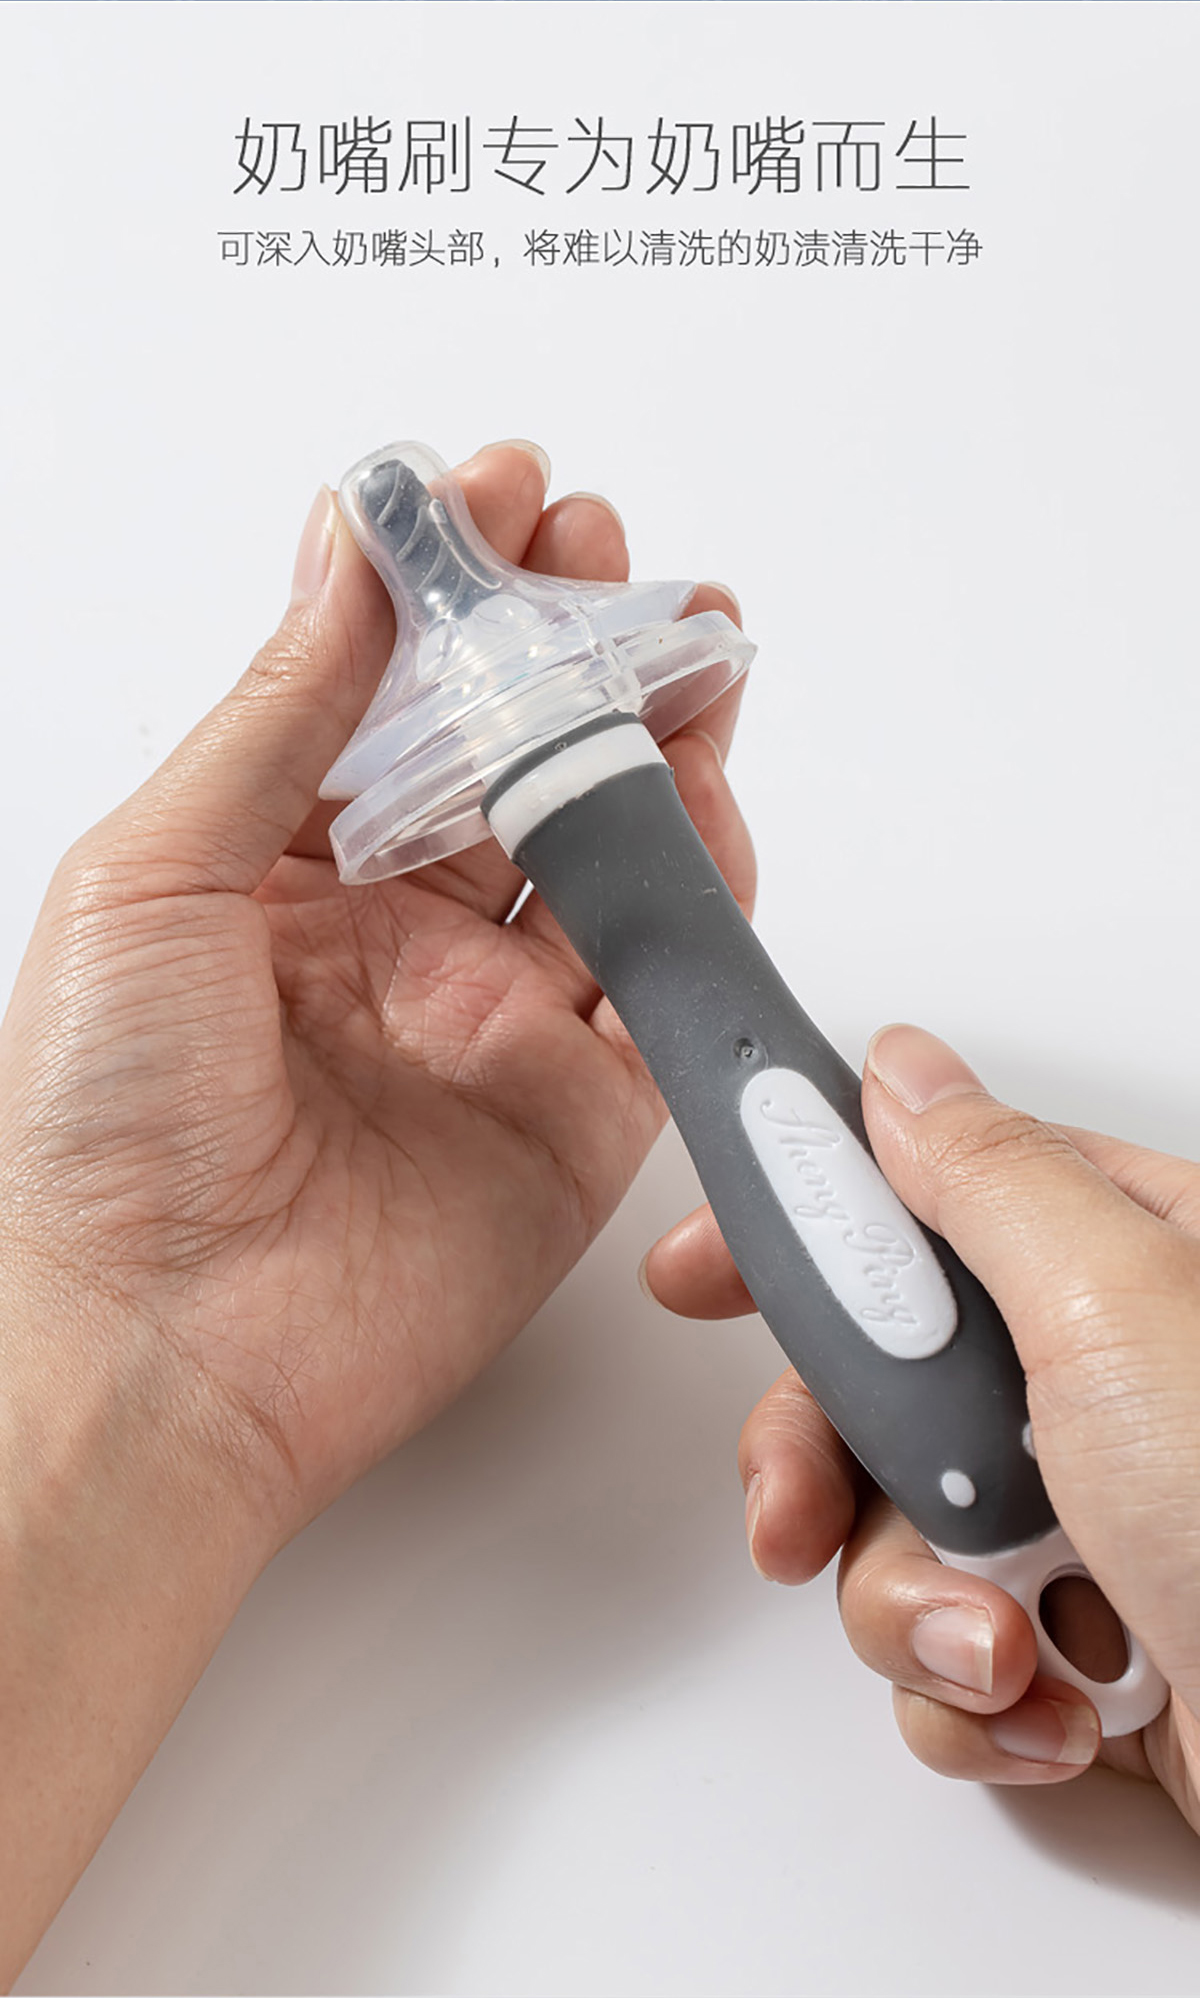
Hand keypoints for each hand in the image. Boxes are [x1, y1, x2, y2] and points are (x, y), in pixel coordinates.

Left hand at [0, 441, 750, 1977]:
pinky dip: (697, 878)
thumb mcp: (160, 868)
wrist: (161, 1348)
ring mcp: (490, 1017)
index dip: (447, 589)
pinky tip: (698, 789)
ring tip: (685, 636)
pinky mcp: (574, 1108)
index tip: (494, 495)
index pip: (388, 694)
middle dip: (566, 641)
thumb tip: (353, 546)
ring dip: (649, 732)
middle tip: (603, 552)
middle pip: (510, 755)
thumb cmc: (103, 1124)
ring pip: (600, 846)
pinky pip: (659, 976)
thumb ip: (284, 709)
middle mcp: (392, 934)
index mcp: (279, 868)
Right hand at [643, 1022, 1199, 1830]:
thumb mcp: (1120, 1306)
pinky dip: (982, 1701)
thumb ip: (988, 1179)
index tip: (702, 1266)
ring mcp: (1091, 1519)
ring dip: (921, 1612)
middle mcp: (1103, 1386)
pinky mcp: (1084, 1648)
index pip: (923, 1204)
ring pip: (892, 1533)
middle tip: (800, 1511)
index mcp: (1126, 1266)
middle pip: (877, 1384)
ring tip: (1011, 1648)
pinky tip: (1062, 1713)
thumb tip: (902, 1073)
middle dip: (827, 1467)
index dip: (802, 1230)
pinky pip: (946, 1653)